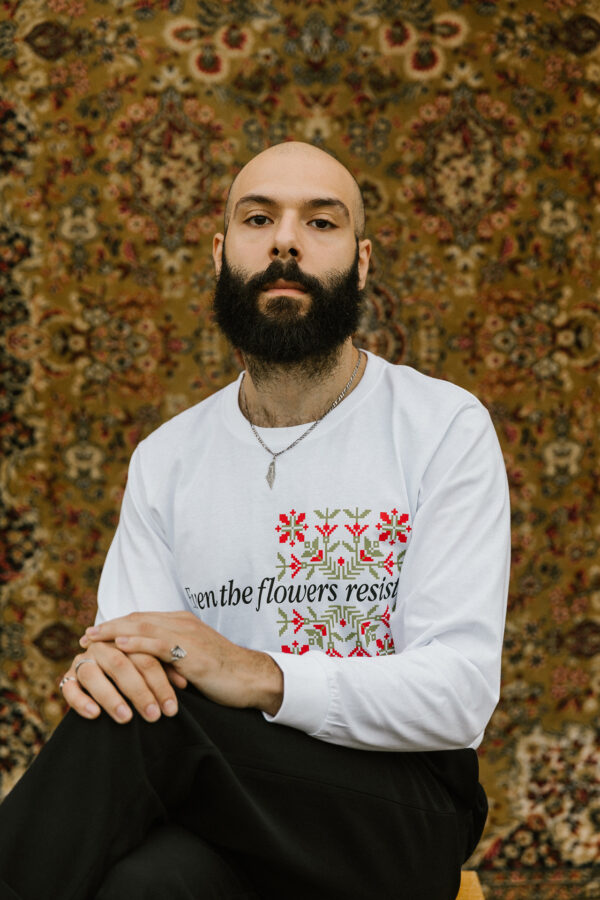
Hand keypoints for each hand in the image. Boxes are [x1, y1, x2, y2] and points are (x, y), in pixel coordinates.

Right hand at [59, 641, 186, 723]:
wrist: (109, 673)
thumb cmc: (140, 672)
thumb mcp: (154, 670)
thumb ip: (166, 670)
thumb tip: (183, 683)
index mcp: (126, 639)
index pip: (145, 656)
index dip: (161, 681)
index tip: (172, 707)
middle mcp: (103, 646)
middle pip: (121, 664)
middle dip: (139, 692)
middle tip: (154, 715)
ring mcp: (84, 660)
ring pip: (93, 675)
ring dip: (110, 697)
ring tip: (127, 718)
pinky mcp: (68, 677)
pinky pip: (69, 688)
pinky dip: (80, 701)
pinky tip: (95, 715)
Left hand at [80, 611, 283, 715]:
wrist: (252, 678)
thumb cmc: (224, 673)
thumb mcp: (193, 659)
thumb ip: (172, 656)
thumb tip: (148, 667)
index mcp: (183, 622)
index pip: (143, 618)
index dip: (118, 623)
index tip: (96, 632)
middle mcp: (183, 623)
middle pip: (138, 618)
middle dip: (109, 625)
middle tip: (86, 635)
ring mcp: (188, 635)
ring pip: (143, 626)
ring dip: (114, 631)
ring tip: (92, 638)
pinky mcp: (191, 652)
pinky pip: (159, 644)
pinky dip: (136, 643)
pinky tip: (119, 646)